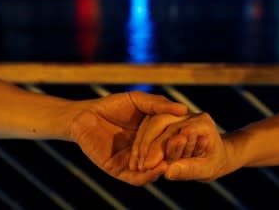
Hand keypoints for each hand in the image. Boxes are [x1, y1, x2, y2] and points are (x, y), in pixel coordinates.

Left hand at [68, 91, 186, 185]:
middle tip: (189, 156)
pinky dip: (147, 177)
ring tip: (175, 164)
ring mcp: (132, 162)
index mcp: (150, 136)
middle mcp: (143, 152)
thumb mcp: (138, 100)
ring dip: (163, 170)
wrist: (83, 115)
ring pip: (151, 172)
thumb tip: (184, 109)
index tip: (195, 139)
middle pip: (163, 160)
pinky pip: (135, 178)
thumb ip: (159, 105)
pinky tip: (157, 170)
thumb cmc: (110, 105)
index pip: (170, 144)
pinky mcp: (118, 170)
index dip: (182, 143)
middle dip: (176, 159)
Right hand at [132, 112, 233, 181]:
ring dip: (143, 141)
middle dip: (148, 144)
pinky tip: (139, 155)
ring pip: (153, 120)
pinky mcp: (170, 115)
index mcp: (203, 123)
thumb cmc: (214, 164)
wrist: (218, 154)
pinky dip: (143, 138)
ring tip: (137, 163)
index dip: (160, 148)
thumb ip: (187, 170)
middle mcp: (191, 114)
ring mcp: (179, 112)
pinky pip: (151, 122)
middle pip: (161, 121)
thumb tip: (167, 172)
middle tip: (139, 165)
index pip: (175, 132)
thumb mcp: (205, 170)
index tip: (147, 166)